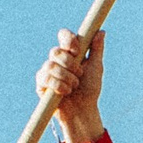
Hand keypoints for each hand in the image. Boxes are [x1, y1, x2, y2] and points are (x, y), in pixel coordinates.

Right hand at [35, 28, 104, 142]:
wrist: (83, 110)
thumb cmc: (90, 89)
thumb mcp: (96, 68)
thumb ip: (97, 50)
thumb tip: (100, 31)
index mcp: (70, 53)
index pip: (64, 36)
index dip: (68, 40)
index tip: (77, 50)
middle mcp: (56, 59)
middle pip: (56, 51)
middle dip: (70, 64)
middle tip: (79, 74)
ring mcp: (47, 71)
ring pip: (51, 65)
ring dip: (67, 78)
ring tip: (74, 87)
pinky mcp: (41, 84)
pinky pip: (46, 79)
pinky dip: (60, 86)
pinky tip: (65, 92)